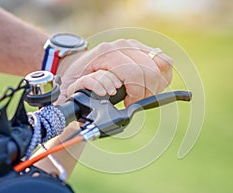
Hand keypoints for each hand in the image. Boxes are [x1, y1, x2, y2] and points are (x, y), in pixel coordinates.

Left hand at [57, 39, 172, 105]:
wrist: (78, 63)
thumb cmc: (75, 79)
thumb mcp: (69, 91)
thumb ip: (74, 99)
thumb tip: (92, 107)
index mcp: (105, 54)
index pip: (134, 73)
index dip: (136, 94)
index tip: (128, 104)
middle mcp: (121, 46)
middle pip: (150, 71)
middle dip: (147, 92)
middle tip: (135, 101)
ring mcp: (132, 45)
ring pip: (160, 65)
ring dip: (156, 85)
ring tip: (142, 94)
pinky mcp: (141, 48)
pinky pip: (163, 60)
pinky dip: (163, 76)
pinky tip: (152, 85)